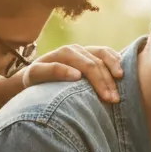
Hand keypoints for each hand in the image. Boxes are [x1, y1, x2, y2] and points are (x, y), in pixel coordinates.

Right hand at [0, 44, 122, 118]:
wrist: (27, 91)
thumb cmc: (60, 89)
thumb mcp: (80, 83)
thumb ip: (97, 80)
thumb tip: (122, 87)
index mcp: (82, 54)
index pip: (102, 53)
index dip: (113, 63)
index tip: (122, 78)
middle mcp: (70, 52)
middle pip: (93, 61)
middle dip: (106, 80)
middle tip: (113, 99)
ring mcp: (53, 58)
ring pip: (77, 60)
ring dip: (93, 77)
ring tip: (103, 94)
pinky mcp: (37, 69)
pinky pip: (51, 68)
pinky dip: (63, 70)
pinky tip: (75, 77)